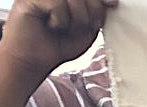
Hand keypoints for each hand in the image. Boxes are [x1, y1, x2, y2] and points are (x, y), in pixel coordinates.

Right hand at [0, 0, 116, 83]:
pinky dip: (61, 20)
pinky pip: (57, 4)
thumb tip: (112, 1)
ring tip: (67, 29)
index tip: (111, 4)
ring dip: (78, 18)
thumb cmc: (60, 44)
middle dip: (93, 10)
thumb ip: (97, 12)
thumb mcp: (87, 27)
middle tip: (86, 26)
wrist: (35, 60)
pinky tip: (51, 26)